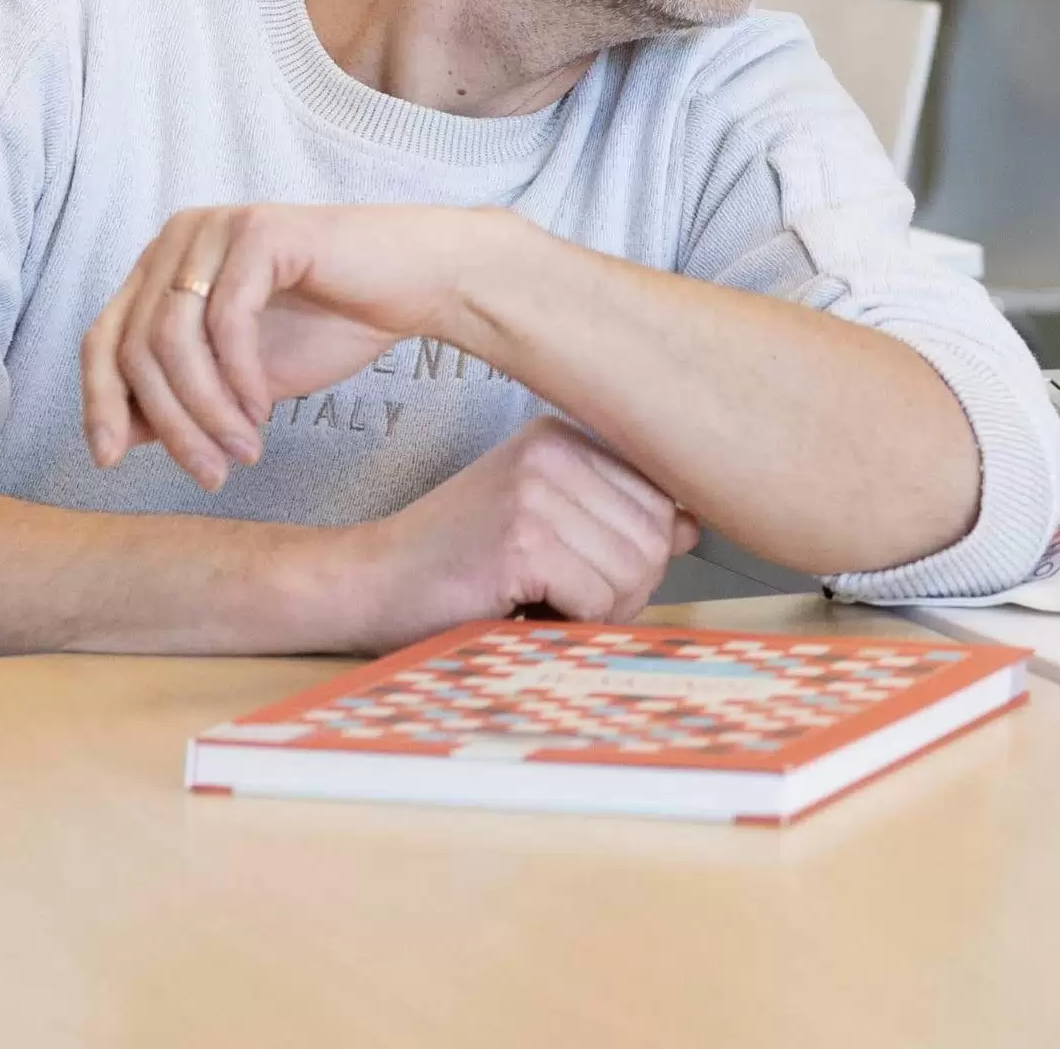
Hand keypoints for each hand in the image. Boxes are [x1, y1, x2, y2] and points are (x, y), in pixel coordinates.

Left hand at [82, 203, 509, 487]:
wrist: (419, 285)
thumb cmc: (336, 322)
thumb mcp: (240, 377)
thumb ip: (182, 396)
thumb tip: (116, 439)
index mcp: (164, 264)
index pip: (101, 337)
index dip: (99, 403)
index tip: (111, 461)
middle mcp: (180, 236)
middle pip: (134, 346)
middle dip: (169, 423)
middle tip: (210, 473)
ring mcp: (219, 228)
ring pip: (173, 339)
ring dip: (205, 411)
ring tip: (243, 452)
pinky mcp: (262, 231)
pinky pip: (226, 320)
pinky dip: (239, 377)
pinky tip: (264, 411)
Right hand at [332, 417, 699, 650]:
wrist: (366, 584)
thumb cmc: (459, 564)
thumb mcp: (548, 522)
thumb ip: (618, 516)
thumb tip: (693, 523)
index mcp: (565, 436)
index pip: (663, 500)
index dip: (632, 556)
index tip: (574, 567)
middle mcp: (554, 449)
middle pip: (657, 537)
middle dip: (621, 588)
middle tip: (555, 595)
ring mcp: (536, 490)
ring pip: (636, 571)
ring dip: (595, 611)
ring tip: (536, 599)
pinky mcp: (521, 537)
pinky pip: (598, 600)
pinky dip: (569, 624)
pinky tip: (520, 608)